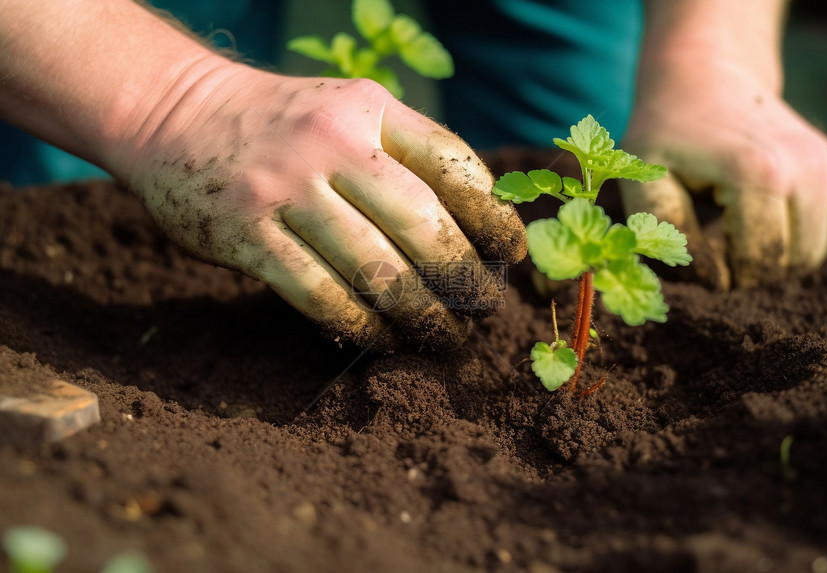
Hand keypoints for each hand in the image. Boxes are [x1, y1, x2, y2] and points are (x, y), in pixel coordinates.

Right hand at [121, 65, 526, 349]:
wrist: (176, 113)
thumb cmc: (283, 123)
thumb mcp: (349, 110)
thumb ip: (406, 152)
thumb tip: (477, 222)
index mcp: (369, 109)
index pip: (452, 163)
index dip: (493, 215)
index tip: (511, 254)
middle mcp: (331, 144)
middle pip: (422, 224)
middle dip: (464, 278)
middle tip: (483, 309)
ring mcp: (285, 189)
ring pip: (376, 269)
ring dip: (421, 314)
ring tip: (445, 337)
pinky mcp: (247, 236)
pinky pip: (320, 294)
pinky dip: (361, 325)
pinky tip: (383, 340)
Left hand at [620, 58, 826, 288]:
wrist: (706, 79)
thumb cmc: (667, 133)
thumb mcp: (644, 178)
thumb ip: (666, 231)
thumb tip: (712, 279)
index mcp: (760, 173)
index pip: (754, 264)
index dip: (719, 272)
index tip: (693, 244)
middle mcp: (808, 171)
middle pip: (782, 265)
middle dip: (742, 267)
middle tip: (709, 232)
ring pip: (806, 260)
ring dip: (765, 257)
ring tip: (728, 222)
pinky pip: (817, 242)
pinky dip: (786, 242)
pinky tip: (754, 214)